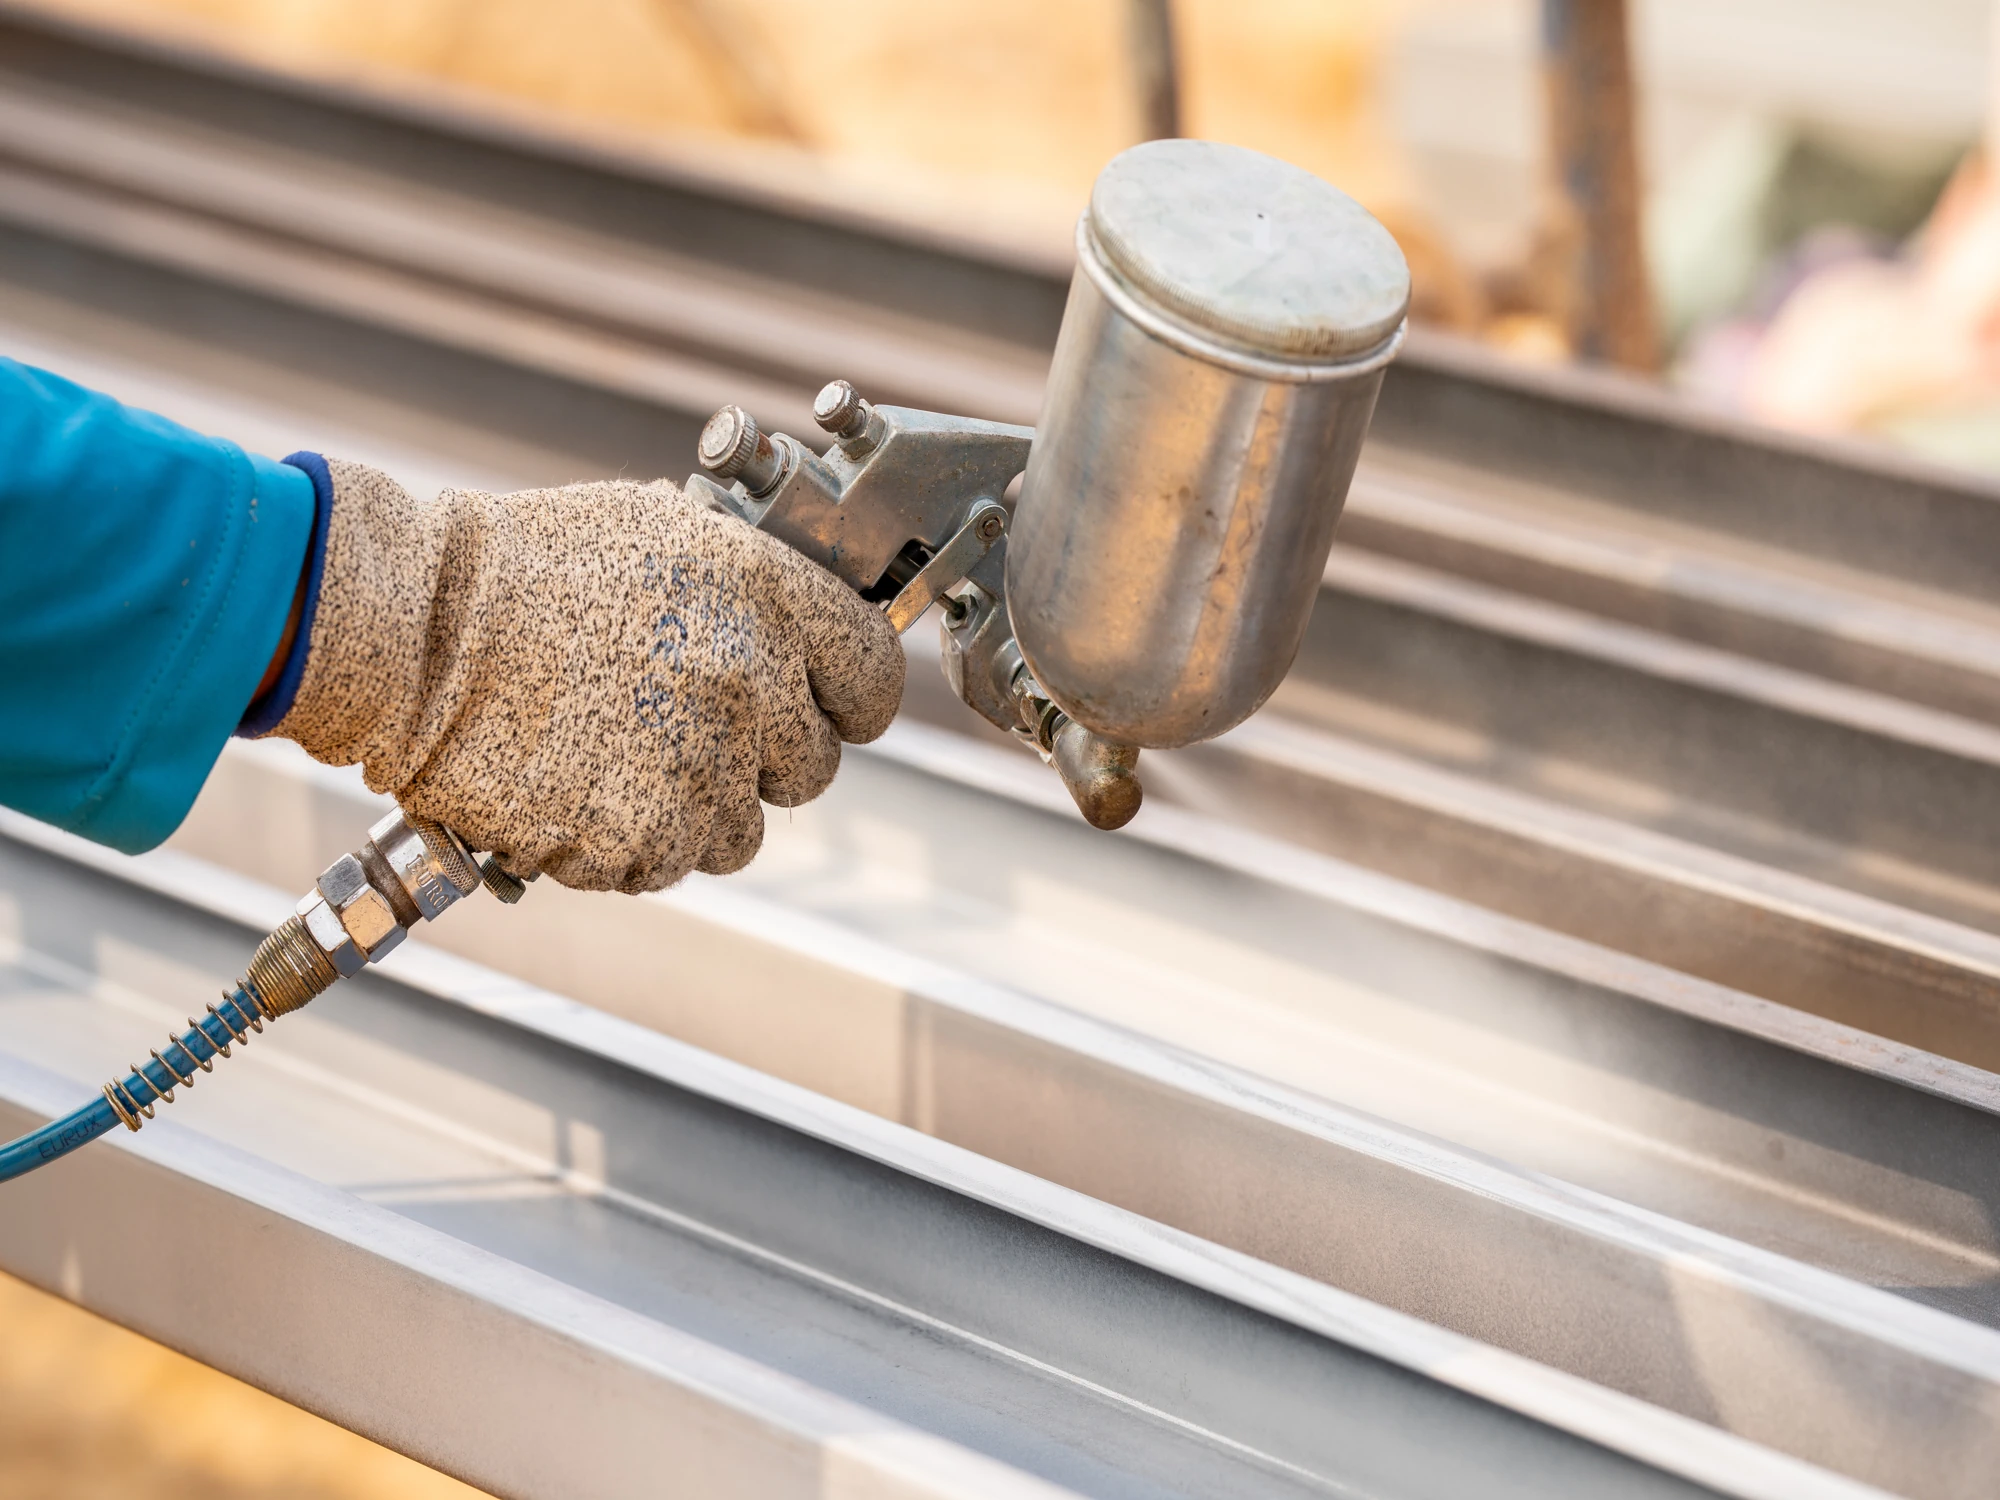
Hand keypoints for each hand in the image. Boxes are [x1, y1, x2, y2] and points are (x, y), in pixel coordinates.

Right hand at [268, 460, 903, 891]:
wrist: (414, 630)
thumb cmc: (524, 568)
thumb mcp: (663, 532)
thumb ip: (751, 589)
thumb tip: (803, 633)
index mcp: (771, 597)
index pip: (873, 676)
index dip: (844, 699)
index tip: (815, 707)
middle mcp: (752, 684)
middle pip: (812, 770)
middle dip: (756, 761)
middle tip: (677, 730)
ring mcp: (701, 769)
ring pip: (737, 831)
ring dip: (686, 810)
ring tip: (607, 753)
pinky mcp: (642, 837)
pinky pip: (662, 864)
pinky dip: (620, 843)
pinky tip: (569, 784)